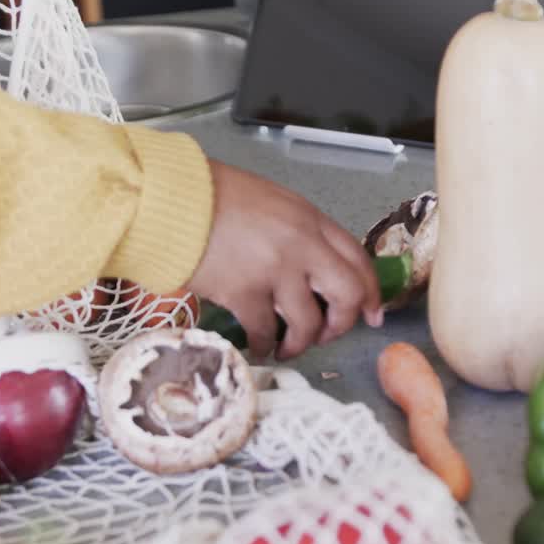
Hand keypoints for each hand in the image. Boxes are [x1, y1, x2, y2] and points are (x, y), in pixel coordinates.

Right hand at [187, 161, 380, 360]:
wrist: (172, 201)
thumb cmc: (213, 197)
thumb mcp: (270, 203)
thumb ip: (297, 232)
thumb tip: (312, 268)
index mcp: (310, 219)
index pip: (358, 258)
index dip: (371, 292)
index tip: (372, 313)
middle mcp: (302, 245)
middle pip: (349, 294)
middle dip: (344, 322)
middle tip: (328, 333)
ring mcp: (276, 270)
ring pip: (310, 323)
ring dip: (301, 343)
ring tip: (286, 347)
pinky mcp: (244, 293)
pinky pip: (265, 332)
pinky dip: (264, 345)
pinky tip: (258, 346)